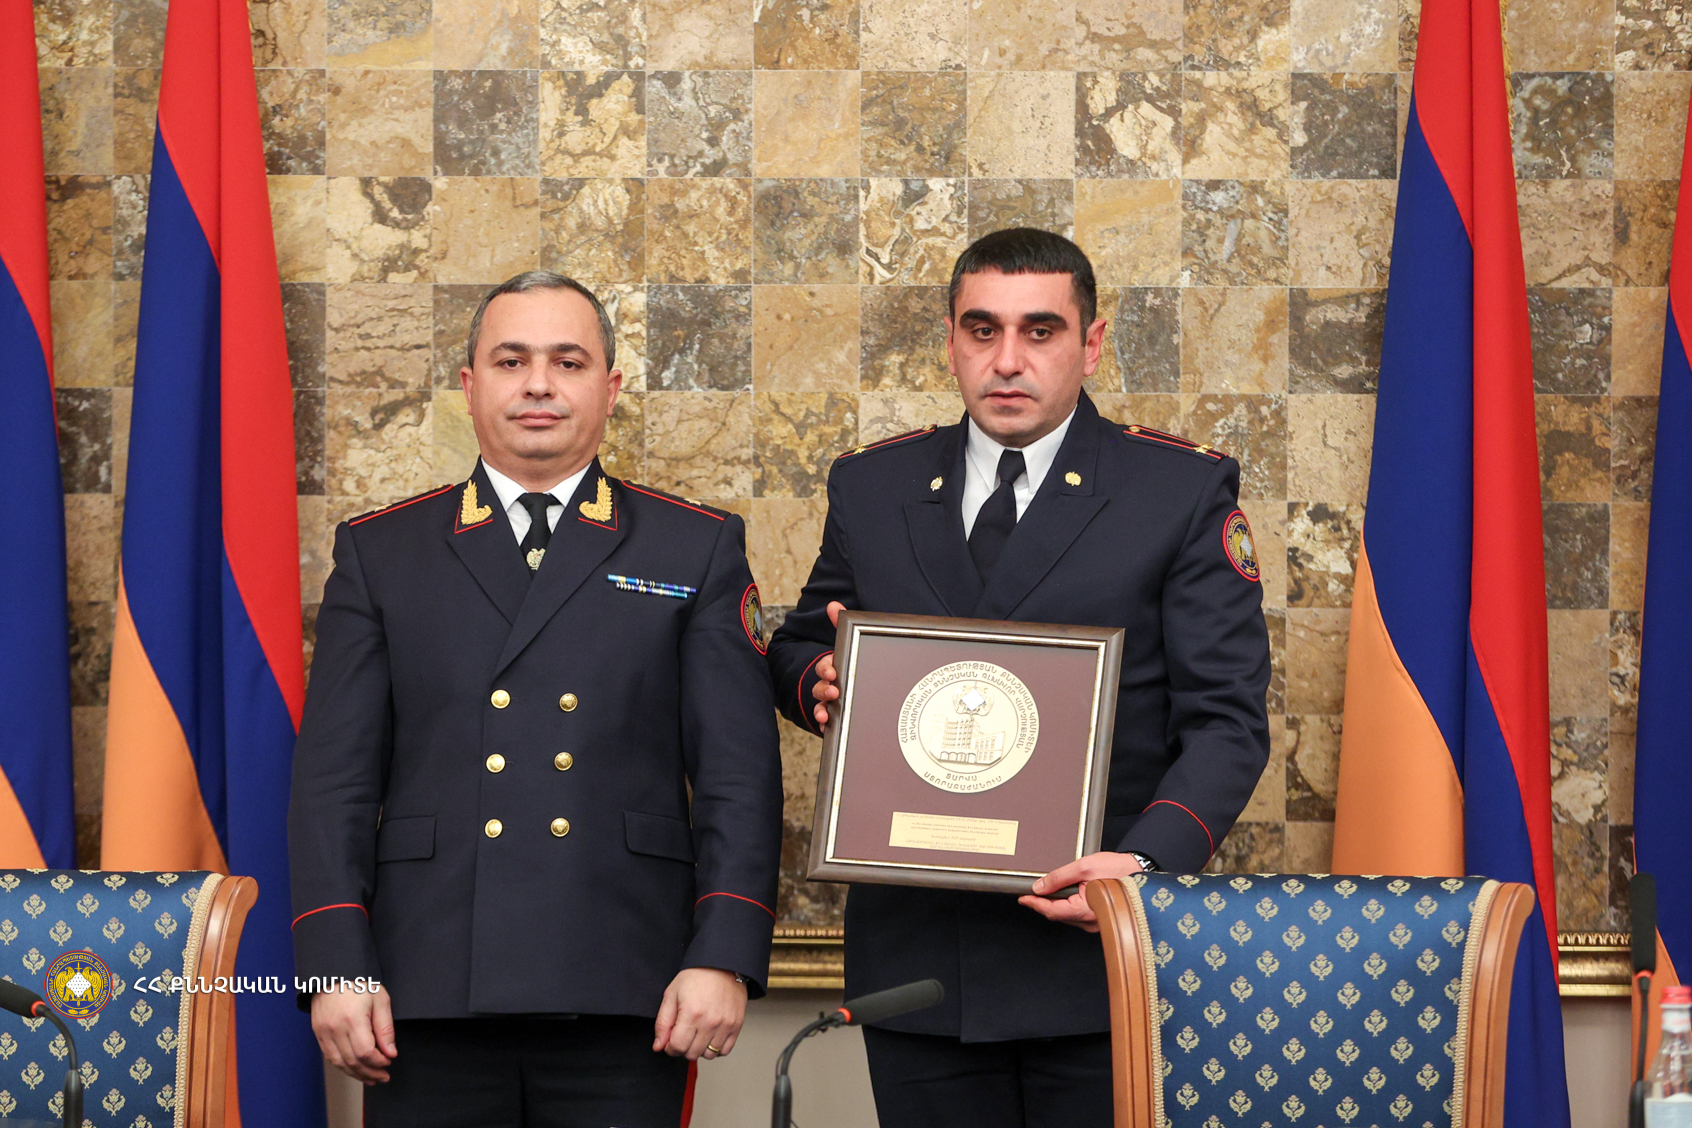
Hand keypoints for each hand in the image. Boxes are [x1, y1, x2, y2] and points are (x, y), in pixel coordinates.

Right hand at [310, 984, 395, 1083]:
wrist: (334, 972)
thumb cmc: (359, 982)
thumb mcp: (380, 999)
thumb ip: (385, 1028)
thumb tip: (390, 1053)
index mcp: (352, 1019)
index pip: (365, 1052)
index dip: (378, 1062)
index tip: (389, 1062)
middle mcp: (335, 1028)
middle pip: (352, 1061)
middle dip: (370, 1073)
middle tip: (383, 1076)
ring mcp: (324, 1032)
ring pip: (339, 1062)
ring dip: (356, 1074)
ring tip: (370, 1078)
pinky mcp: (318, 1033)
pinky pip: (329, 1056)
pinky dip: (343, 1066)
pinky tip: (354, 1068)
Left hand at [653, 967, 746, 1060]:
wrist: (722, 964)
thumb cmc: (696, 977)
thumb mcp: (671, 994)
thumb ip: (663, 1023)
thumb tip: (658, 1046)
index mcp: (691, 1014)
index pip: (677, 1047)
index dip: (670, 1047)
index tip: (670, 1041)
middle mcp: (710, 1022)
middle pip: (692, 1054)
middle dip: (684, 1048)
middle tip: (684, 1035)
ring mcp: (725, 1025)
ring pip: (709, 1055)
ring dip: (700, 1049)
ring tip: (698, 1034)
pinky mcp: (736, 1025)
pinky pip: (725, 1050)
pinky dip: (716, 1048)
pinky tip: (710, 1036)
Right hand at [809, 601, 846, 727]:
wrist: (871, 690)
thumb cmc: (855, 664)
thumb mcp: (852, 645)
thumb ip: (841, 625)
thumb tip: (833, 604)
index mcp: (834, 668)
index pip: (824, 667)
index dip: (825, 669)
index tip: (832, 672)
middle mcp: (830, 685)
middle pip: (820, 688)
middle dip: (824, 689)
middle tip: (835, 691)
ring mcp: (832, 703)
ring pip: (821, 706)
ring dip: (820, 709)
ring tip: (825, 714)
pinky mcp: (837, 719)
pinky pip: (827, 723)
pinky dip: (824, 726)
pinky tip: (827, 728)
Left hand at [1017, 852, 1145, 932]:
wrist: (1143, 874)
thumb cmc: (1120, 870)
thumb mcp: (1085, 867)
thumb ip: (1060, 877)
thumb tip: (1040, 886)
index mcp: (1085, 911)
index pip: (1052, 911)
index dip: (1035, 904)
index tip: (1023, 898)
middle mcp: (1090, 922)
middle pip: (1058, 915)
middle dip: (1043, 904)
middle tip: (1030, 892)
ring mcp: (1097, 923)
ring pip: (1068, 916)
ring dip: (1056, 904)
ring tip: (1048, 890)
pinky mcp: (1101, 920)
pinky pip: (1078, 915)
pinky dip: (1068, 905)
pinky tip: (1066, 894)